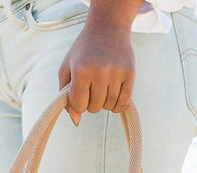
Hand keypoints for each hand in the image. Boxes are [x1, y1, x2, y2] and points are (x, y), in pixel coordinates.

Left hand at [58, 1, 142, 125]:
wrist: (107, 28)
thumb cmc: (83, 51)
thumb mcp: (67, 68)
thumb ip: (65, 96)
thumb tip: (76, 120)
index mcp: (81, 71)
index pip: (78, 105)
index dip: (77, 103)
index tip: (79, 94)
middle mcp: (99, 72)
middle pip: (94, 108)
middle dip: (91, 102)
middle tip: (92, 88)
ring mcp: (117, 73)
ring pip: (109, 107)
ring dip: (104, 102)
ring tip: (102, 87)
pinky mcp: (130, 74)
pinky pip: (124, 103)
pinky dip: (117, 104)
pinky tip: (113, 94)